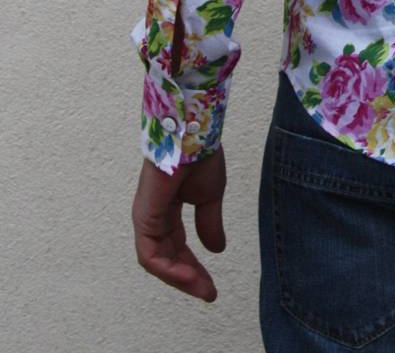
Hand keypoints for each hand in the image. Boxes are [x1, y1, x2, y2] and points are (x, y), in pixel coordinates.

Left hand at [132, 145, 226, 301]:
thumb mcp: (209, 197)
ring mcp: (146, 218)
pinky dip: (169, 269)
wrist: (194, 135)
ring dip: (179, 278)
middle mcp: (154, 217)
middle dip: (188, 277)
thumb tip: (216, 250)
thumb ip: (209, 223)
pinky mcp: (143, 218)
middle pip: (167, 257)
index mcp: (168, 210)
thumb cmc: (200, 157)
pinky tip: (189, 274)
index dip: (194, 267)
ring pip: (157, 261)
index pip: (178, 247)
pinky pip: (150, 255)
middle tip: (209, 293)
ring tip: (202, 288)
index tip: (211, 286)